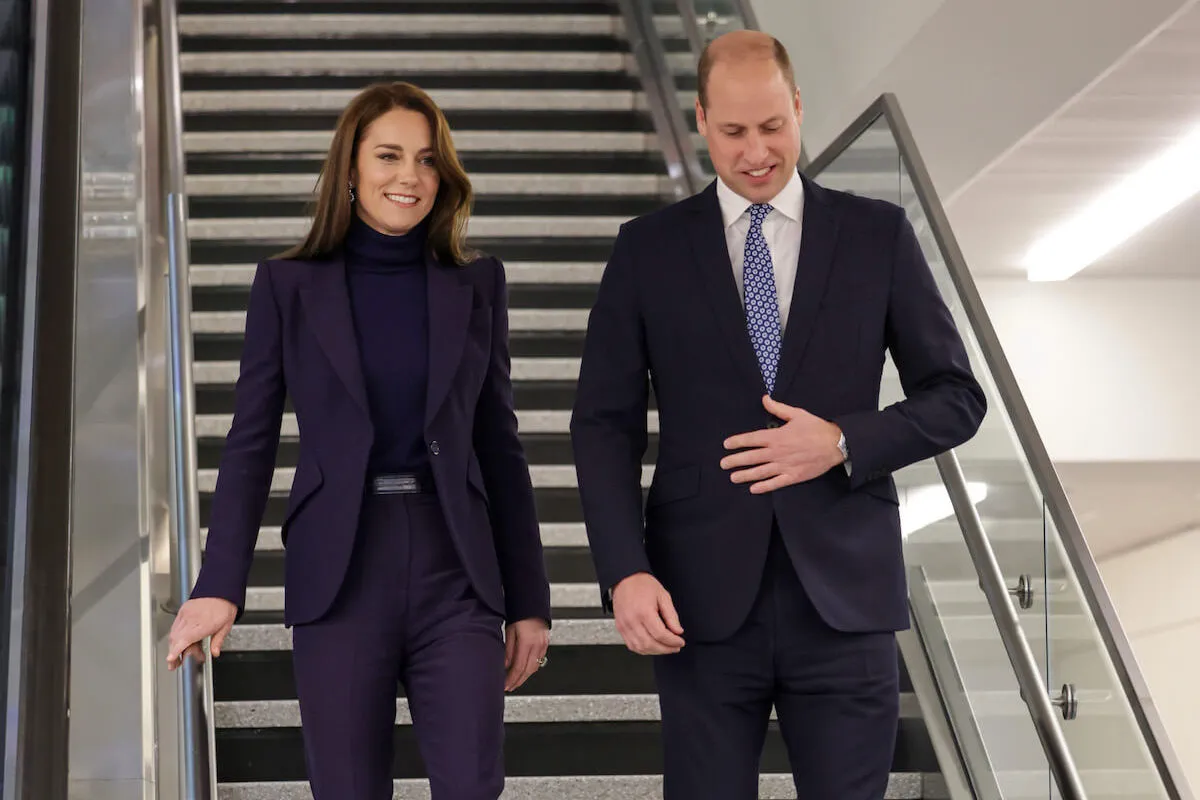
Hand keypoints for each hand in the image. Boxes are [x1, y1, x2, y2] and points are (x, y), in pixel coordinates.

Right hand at [166, 597, 236, 670]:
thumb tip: (214, 653)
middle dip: (173, 653)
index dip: (176, 651)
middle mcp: (191, 619)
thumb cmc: (225, 605)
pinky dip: (175, 635)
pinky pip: (175, 625)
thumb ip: (218, 641)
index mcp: (203, 624)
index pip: (184, 640)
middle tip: (175, 664)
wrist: (221, 588)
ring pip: (174, 632)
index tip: (170, 659)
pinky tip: (179, 640)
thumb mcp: (226, 626)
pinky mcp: (183, 610)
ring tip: (177, 655)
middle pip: (176, 639)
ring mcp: (185, 614)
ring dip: (173, 645)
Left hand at [504, 618, 549, 691]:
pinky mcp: (545, 642)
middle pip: (528, 670)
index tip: (505, 685)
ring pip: (535, 667)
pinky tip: (524, 670)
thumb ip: (508, 649)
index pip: (519, 667)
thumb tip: (504, 665)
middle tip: (509, 687)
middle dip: (518, 681)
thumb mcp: (510, 630)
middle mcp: (538, 644)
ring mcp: (543, 644)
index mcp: (528, 641)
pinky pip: (539, 660)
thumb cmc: (519, 612)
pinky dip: (531, 668)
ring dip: (525, 676)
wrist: (531, 602)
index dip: (512, 679)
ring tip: (515, 681)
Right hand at [612, 572, 684, 654]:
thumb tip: (677, 631)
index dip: (673, 642)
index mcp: (644, 612)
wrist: (625, 579)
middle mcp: (632, 621)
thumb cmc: (642, 584)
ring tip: (665, 647)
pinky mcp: (620, 628)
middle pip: (651, 644)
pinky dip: (643, 650)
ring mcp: (624, 626)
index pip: (661, 635)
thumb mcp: (663, 596)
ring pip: (640, 648)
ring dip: (655, 651)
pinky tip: (652, 646)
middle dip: (666, 649)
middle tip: (675, 647)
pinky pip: (631, 645)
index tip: (680, 642)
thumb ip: (671, 615)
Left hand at [721, 394, 844, 493]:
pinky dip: (764, 487)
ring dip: (745, 475)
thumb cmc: (816, 428)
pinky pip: (776, 483)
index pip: (752, 439)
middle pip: (752, 457)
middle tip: (723, 464)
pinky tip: (753, 489)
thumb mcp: (797, 414)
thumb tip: (764, 398)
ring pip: (761, 472)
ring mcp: (785, 465)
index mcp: (777, 436)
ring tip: (733, 477)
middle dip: (736, 460)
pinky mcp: (793, 476)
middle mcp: (778, 452)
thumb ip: (778, 408)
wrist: (835, 444)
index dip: (738, 442)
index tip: (726, 445)